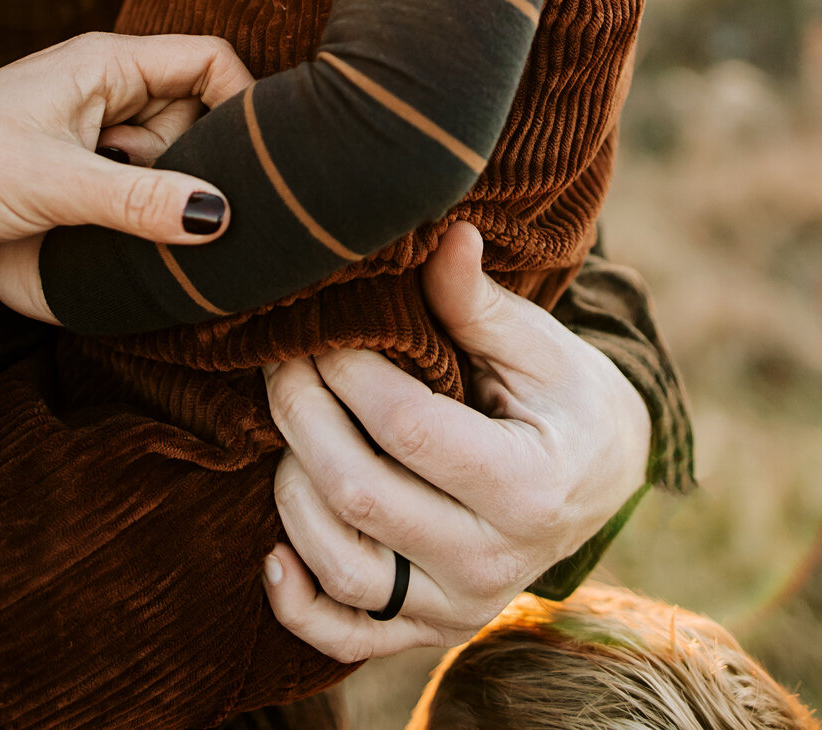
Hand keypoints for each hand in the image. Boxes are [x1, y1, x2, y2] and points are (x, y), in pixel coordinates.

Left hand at [0, 31, 251, 278]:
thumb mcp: (59, 184)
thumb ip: (145, 202)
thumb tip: (222, 216)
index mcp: (104, 61)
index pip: (208, 60)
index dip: (243, 105)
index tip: (257, 167)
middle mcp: (99, 85)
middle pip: (190, 114)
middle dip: (193, 163)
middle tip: (168, 206)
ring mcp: (81, 127)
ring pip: (159, 155)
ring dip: (155, 193)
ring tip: (117, 219)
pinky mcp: (64, 168)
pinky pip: (126, 183)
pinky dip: (129, 210)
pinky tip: (106, 235)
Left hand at [262, 223, 650, 657]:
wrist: (601, 479)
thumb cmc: (565, 398)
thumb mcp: (540, 346)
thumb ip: (478, 301)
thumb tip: (446, 234)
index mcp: (528, 486)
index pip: (407, 427)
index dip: (349, 370)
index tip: (321, 324)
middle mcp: (492, 563)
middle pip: (360, 495)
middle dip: (302, 414)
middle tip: (281, 356)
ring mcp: (457, 607)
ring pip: (342, 566)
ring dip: (290, 487)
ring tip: (287, 420)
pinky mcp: (427, 630)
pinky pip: (347, 637)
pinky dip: (297, 604)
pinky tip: (270, 551)